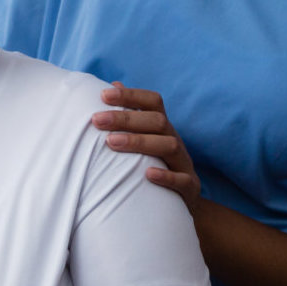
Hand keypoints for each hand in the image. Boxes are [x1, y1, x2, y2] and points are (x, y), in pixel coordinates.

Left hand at [93, 82, 200, 206]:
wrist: (181, 201)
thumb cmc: (154, 163)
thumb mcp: (144, 137)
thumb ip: (130, 113)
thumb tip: (113, 84)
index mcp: (163, 127)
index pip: (153, 102)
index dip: (131, 95)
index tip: (103, 95)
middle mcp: (175, 140)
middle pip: (158, 121)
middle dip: (126, 118)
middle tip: (96, 120)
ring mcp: (184, 163)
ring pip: (170, 145)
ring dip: (140, 142)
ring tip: (111, 142)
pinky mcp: (189, 187)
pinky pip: (183, 180)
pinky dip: (166, 176)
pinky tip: (148, 174)